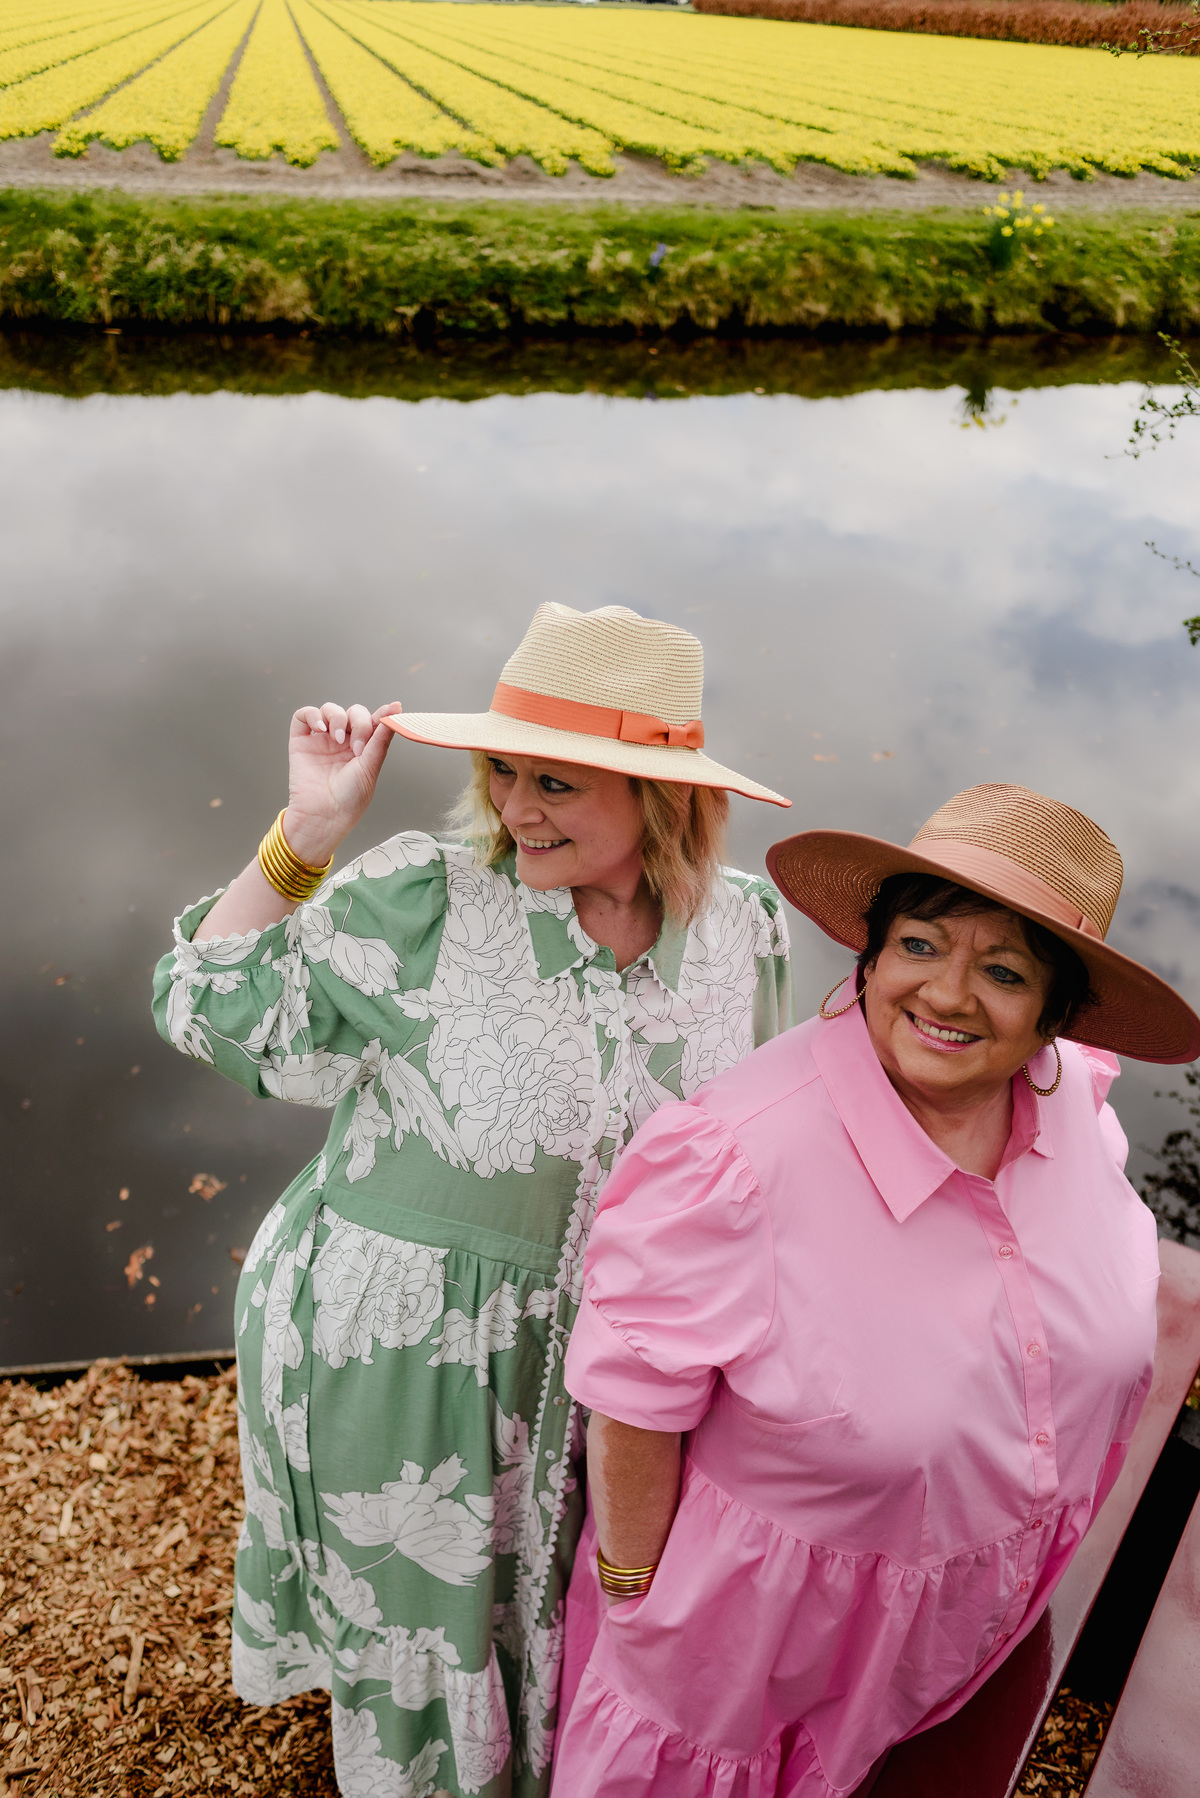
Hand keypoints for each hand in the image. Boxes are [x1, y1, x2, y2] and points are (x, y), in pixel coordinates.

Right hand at [282, 701, 403, 865]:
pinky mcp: (301, 741)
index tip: (394, 708)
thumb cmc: (349, 799)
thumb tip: (395, 713)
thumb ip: (380, 739)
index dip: (383, 713)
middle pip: (353, 713)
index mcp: (362, 748)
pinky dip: (313, 715)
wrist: (323, 815)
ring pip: (330, 710)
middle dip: (359, 722)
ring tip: (338, 739)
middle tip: (357, 747)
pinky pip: (304, 715)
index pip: (373, 722)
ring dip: (337, 718)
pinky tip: (321, 729)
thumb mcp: (370, 767)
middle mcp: (343, 742)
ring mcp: (322, 740)